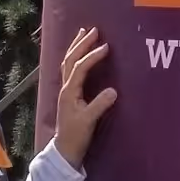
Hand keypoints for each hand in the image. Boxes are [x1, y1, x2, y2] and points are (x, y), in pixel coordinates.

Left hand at [54, 26, 117, 168]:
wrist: (65, 150)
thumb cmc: (76, 136)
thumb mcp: (89, 121)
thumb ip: (100, 105)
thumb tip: (114, 90)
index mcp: (69, 92)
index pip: (80, 68)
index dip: (92, 56)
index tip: (106, 46)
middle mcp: (65, 87)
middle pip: (71, 60)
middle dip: (81, 44)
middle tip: (93, 30)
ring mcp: (66, 90)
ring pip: (68, 63)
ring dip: (76, 47)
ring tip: (83, 33)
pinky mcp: (69, 95)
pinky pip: (71, 70)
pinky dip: (77, 58)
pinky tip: (81, 55)